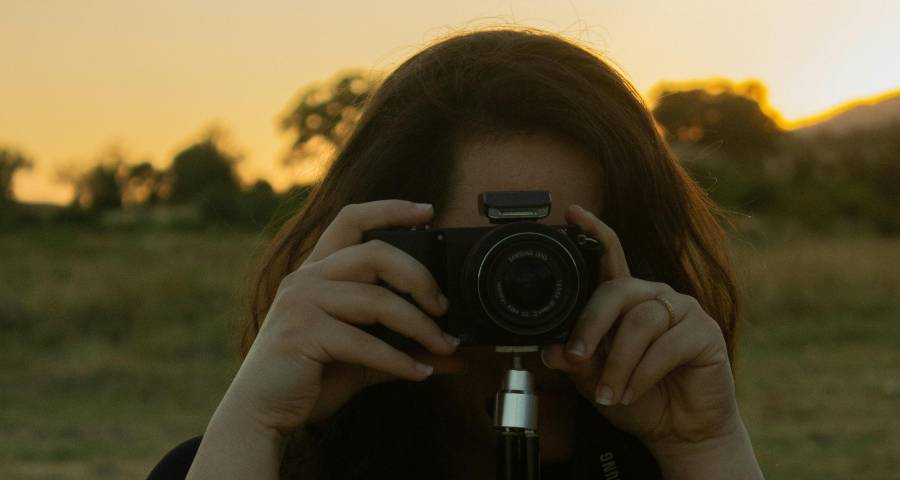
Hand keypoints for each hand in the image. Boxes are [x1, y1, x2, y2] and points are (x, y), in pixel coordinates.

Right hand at [220, 200, 463, 436]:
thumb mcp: (362, 357)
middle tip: (444, 306)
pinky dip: (399, 361)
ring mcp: (302, 303)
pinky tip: (420, 372)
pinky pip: (365, 343)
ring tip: (444, 346)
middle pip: (376, 253)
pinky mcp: (302, 333)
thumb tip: (456, 353)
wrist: (260, 414)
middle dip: (420, 277)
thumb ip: (403, 347)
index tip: (428, 212)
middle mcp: (307, 278)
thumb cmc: (308, 378)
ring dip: (420, 326)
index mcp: (318, 272)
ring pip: (378, 299)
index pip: (352, 220)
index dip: (390, 209)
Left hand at [540, 204, 740, 449]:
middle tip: (577, 357)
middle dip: (591, 325)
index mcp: (626, 301)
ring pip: (639, 322)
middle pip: (616, 290)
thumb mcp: (595, 382)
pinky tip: (633, 393)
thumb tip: (551, 349)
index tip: (572, 214)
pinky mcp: (705, 332)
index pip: (609, 258)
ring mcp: (682, 311)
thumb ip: (575, 363)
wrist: (678, 433)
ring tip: (610, 393)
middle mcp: (653, 297)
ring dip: (618, 364)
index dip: (593, 232)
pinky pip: (666, 346)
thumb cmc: (638, 400)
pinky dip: (643, 374)